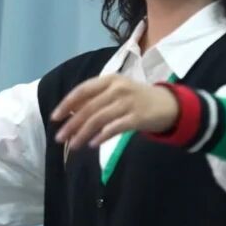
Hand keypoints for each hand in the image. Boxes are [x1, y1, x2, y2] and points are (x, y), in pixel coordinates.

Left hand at [50, 75, 178, 147]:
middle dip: (72, 124)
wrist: (169, 105)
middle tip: (59, 138)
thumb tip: (70, 112)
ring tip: (74, 145)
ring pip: (99, 119)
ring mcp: (128, 102)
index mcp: (110, 80)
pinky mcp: (138, 117)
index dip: (67, 104)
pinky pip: (115, 127)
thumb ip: (95, 98)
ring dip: (83, 133)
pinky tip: (92, 144)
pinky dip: (102, 136)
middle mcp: (118, 88)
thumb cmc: (137, 99)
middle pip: (89, 107)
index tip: (55, 117)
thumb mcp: (116, 91)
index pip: (82, 90)